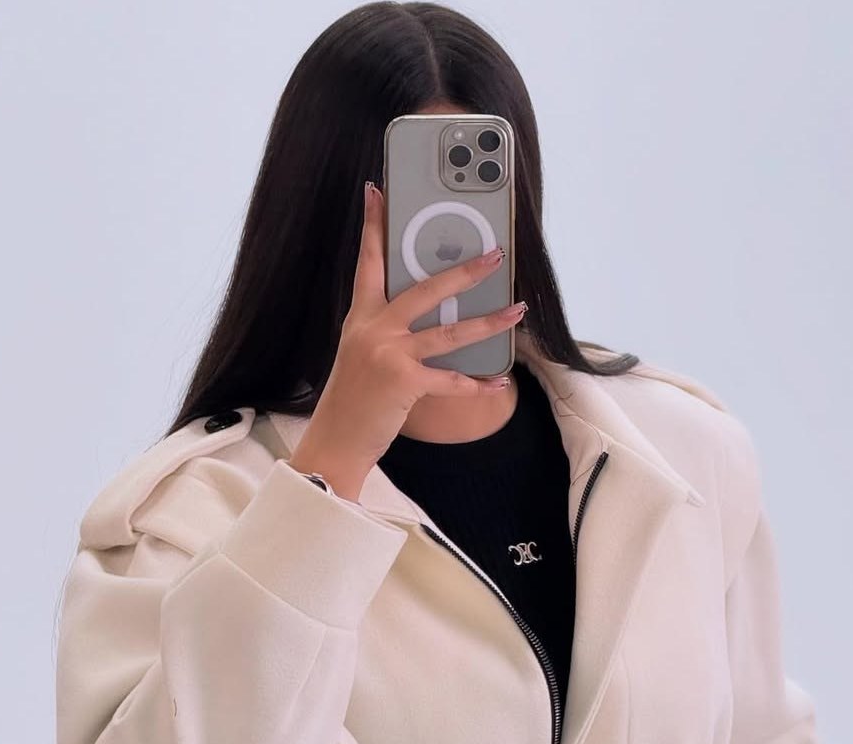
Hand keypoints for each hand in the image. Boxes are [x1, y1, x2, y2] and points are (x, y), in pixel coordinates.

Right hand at [290, 181, 526, 491]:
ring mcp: (388, 354)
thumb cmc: (353, 400)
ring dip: (489, 321)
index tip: (377, 191)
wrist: (335, 442)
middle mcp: (374, 329)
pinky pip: (451, 381)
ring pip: (450, 332)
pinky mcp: (403, 383)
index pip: (368, 262)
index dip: (373, 225)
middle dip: (465, 271)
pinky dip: (478, 384)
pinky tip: (499, 381)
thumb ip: (389, 330)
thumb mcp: (362, 354)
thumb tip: (433, 316)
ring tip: (517, 310)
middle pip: (426, 289)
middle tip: (496, 255)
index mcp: (361, 317)